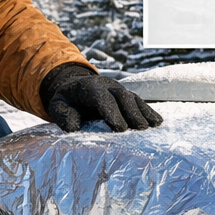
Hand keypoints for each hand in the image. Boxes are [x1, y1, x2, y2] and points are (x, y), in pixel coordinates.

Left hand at [41, 66, 162, 132]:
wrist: (73, 88)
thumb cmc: (66, 101)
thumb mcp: (57, 106)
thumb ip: (63, 116)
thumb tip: (74, 127)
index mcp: (90, 87)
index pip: (102, 98)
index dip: (111, 112)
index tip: (119, 128)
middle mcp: (108, 86)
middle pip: (122, 97)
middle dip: (131, 112)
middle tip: (140, 129)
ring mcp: (119, 90)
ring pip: (134, 98)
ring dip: (144, 112)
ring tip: (153, 126)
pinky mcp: (126, 96)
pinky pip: (139, 102)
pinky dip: (148, 111)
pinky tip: (157, 122)